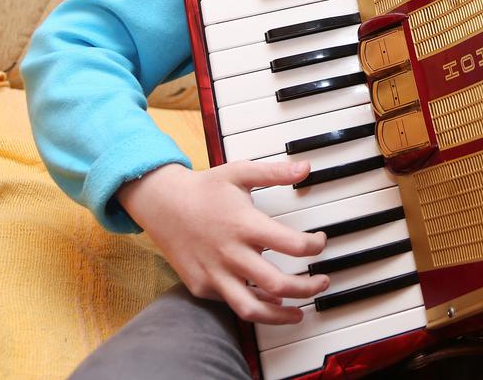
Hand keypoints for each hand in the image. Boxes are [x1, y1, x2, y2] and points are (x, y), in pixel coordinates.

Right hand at [118, 161, 328, 323]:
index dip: (314, 246)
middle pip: (278, 284)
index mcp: (245, 225)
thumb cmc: (204, 188)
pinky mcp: (201, 286)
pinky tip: (268, 303)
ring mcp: (214, 274)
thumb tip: (306, 167)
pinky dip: (253, 307)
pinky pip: (231, 304)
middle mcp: (231, 254)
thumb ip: (275, 173)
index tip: (319, 243)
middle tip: (321, 283)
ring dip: (281, 315)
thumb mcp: (240, 173)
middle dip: (307, 288)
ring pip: (252, 309)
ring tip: (299, 313)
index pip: (292, 245)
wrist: (162, 204)